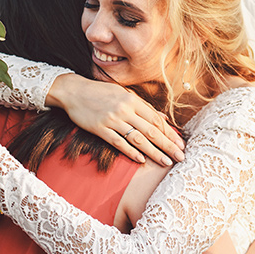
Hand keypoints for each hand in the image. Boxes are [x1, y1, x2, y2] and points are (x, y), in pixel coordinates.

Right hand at [46, 73, 185, 165]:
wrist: (74, 91)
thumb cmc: (100, 93)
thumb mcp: (123, 94)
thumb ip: (142, 106)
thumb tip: (162, 117)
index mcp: (132, 100)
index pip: (156, 119)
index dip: (170, 133)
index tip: (180, 143)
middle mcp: (124, 109)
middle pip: (151, 130)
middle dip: (168, 145)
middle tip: (180, 157)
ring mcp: (112, 120)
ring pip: (138, 139)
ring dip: (154, 152)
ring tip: (166, 162)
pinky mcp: (100, 129)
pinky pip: (118, 143)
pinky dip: (131, 152)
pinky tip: (142, 160)